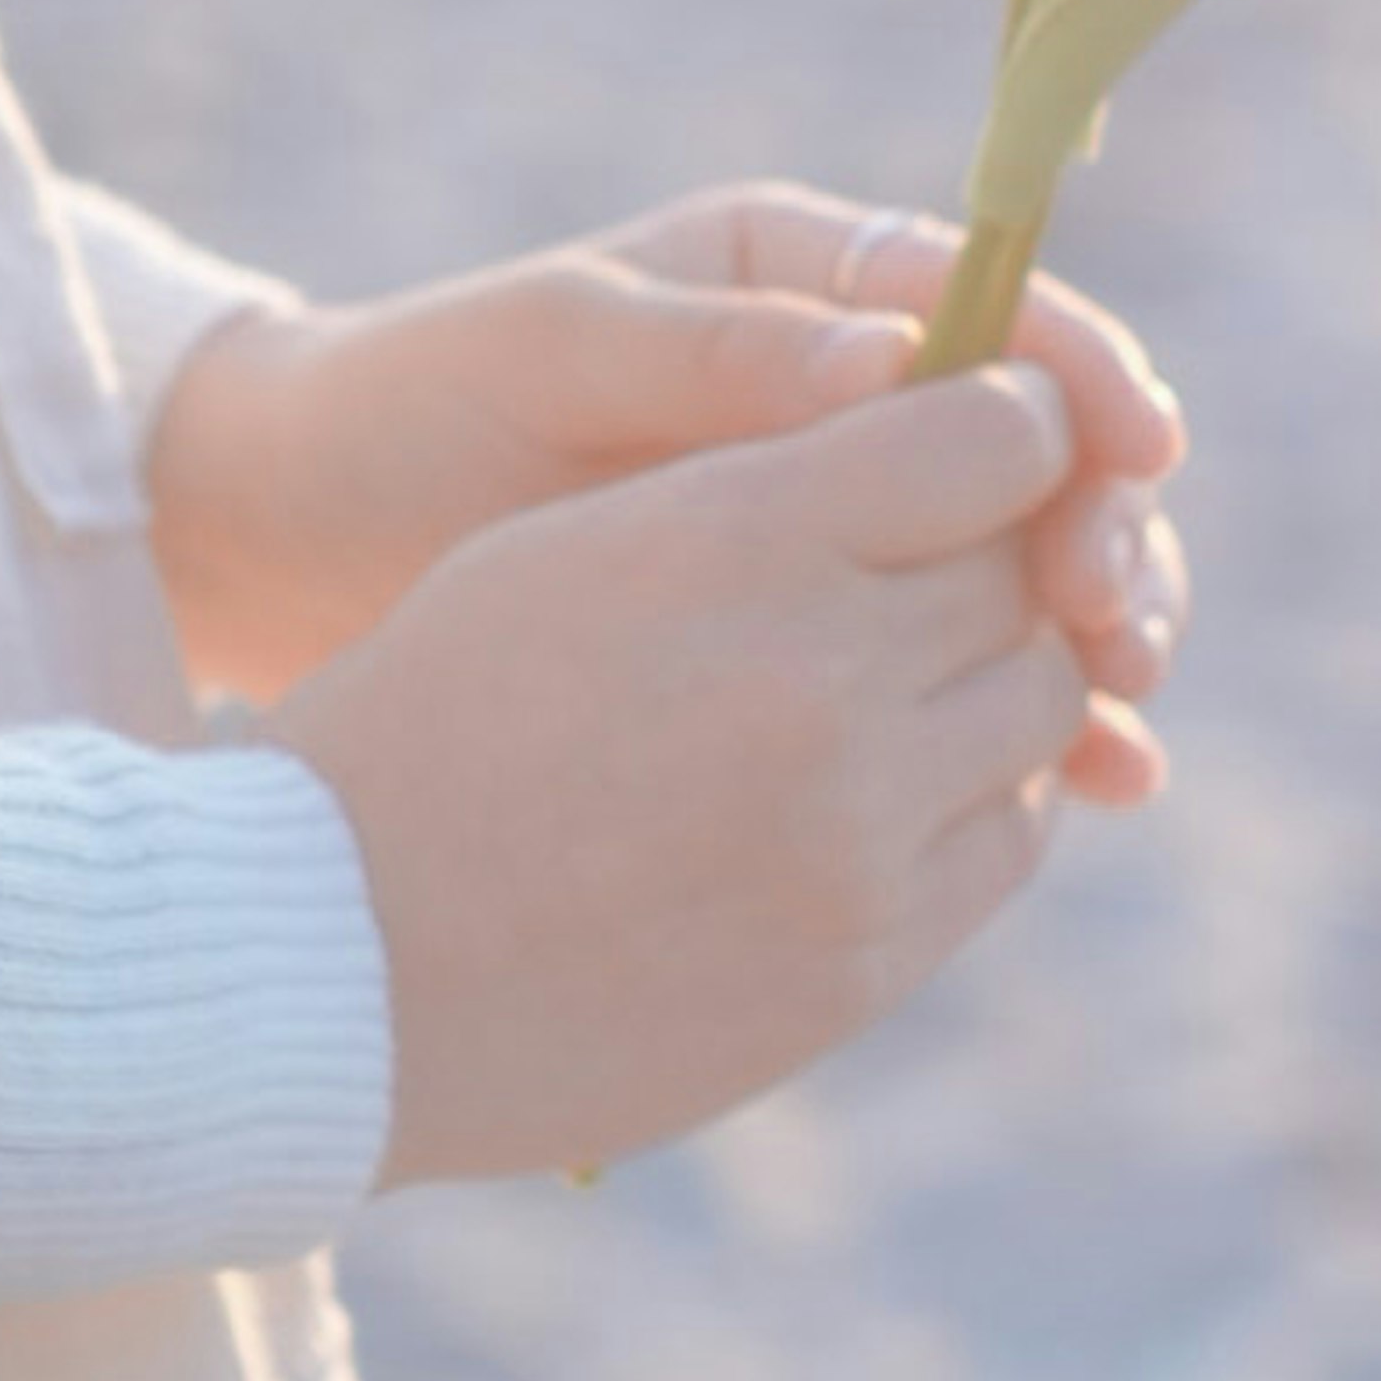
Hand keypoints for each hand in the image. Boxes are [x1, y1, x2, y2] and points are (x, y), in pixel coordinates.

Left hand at [144, 177, 1187, 780]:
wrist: (302, 539)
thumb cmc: (419, 405)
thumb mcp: (555, 354)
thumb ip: (719, 354)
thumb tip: (897, 358)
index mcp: (810, 288)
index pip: (1000, 316)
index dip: (1084, 376)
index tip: (1137, 442)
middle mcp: (860, 404)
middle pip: (1049, 456)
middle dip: (1108, 521)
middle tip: (1112, 604)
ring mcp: (850, 539)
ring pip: (1031, 574)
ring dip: (1098, 627)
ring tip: (1122, 693)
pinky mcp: (829, 651)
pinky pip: (972, 682)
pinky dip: (1048, 724)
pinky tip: (1098, 780)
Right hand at [271, 361, 1113, 1182]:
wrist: (335, 961)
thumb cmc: (433, 716)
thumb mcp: (573, 542)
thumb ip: (769, 490)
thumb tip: (939, 446)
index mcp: (739, 539)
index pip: (1003, 435)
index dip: (1018, 419)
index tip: (994, 432)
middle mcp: (823, 682)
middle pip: (1029, 573)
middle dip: (998, 553)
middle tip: (935, 560)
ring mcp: (855, 838)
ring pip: (1046, 708)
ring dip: (998, 677)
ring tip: (898, 680)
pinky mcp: (865, 960)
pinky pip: (1007, 841)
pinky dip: (977, 798)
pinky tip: (885, 788)